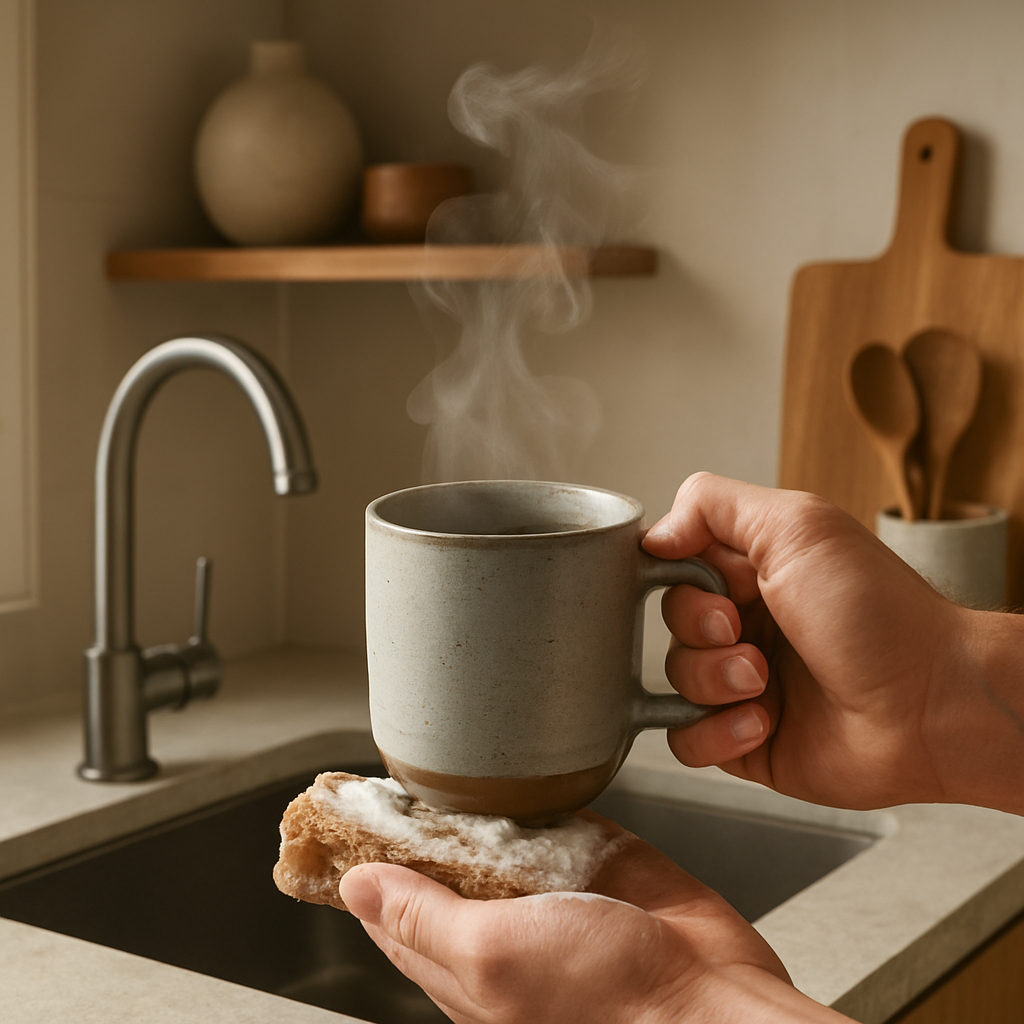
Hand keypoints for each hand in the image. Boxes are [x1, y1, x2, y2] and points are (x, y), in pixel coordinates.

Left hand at [340, 814, 845, 1023]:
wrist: (712, 999)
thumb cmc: (610, 1002)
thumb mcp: (493, 959)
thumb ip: (422, 920)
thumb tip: (358, 886)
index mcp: (466, 964)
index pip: (393, 911)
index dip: (365, 865)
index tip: (339, 816)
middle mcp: (504, 927)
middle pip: (440, 867)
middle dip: (415, 823)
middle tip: (390, 774)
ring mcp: (551, 891)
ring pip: (494, 837)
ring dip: (473, 803)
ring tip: (442, 761)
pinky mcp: (597, 860)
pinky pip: (554, 819)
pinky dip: (536, 796)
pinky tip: (518, 769)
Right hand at [643, 473, 1023, 812]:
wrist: (931, 705)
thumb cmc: (879, 614)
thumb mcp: (797, 526)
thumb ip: (713, 505)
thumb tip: (654, 534)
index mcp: (756, 570)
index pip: (677, 565)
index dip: (680, 578)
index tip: (713, 587)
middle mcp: (749, 623)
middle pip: (670, 623)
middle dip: (699, 630)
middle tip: (740, 632)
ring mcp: (745, 683)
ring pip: (675, 680)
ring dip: (712, 681)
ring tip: (762, 683)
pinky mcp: (746, 739)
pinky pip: (685, 739)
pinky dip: (713, 733)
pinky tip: (761, 722)